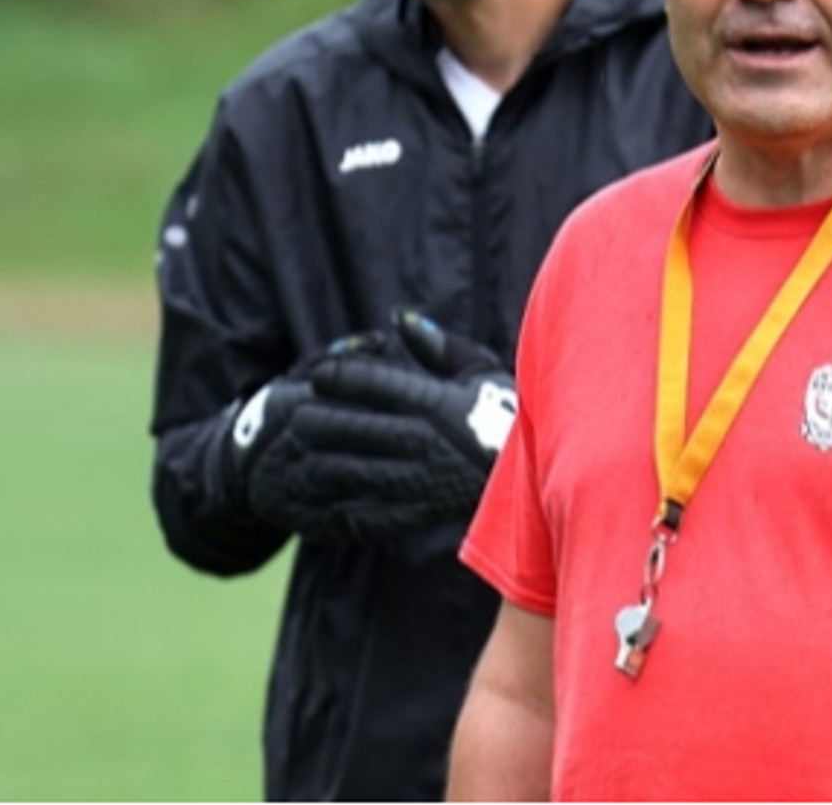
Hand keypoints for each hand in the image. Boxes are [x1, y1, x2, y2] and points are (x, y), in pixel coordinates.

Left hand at [237, 310, 516, 542]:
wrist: (536, 477)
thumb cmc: (506, 415)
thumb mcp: (481, 371)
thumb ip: (438, 345)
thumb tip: (398, 317)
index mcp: (437, 403)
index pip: (374, 384)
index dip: (339, 376)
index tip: (318, 374)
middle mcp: (423, 443)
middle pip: (353, 427)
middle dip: (317, 419)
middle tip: (295, 416)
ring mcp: (418, 482)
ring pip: (350, 471)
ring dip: (319, 462)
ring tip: (301, 454)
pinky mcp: (416, 515)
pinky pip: (366, 512)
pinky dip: (337, 505)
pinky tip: (321, 496)